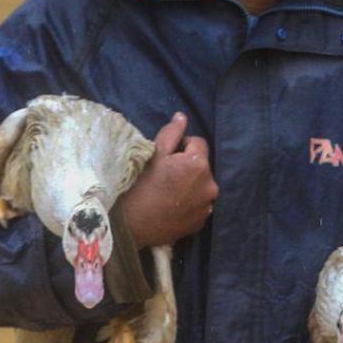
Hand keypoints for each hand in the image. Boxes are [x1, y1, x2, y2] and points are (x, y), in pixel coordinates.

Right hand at [117, 112, 217, 247]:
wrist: (132, 225)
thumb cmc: (140, 185)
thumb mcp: (154, 154)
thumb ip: (171, 133)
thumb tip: (182, 116)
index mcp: (199, 164)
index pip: (198, 143)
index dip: (181, 147)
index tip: (166, 158)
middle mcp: (210, 185)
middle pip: (201, 166)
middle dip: (188, 166)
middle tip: (165, 175)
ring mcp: (207, 206)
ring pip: (201, 185)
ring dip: (190, 184)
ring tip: (168, 191)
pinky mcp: (201, 221)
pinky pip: (199, 204)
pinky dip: (190, 202)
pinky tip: (172, 205)